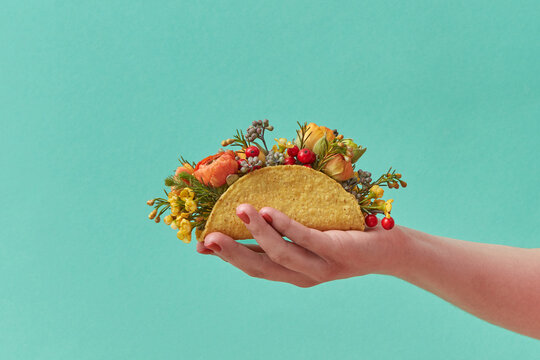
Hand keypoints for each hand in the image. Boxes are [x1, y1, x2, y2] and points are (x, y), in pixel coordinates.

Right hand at [196, 204, 404, 286]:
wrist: (389, 247)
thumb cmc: (344, 233)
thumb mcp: (307, 232)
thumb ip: (280, 228)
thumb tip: (250, 210)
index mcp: (291, 270)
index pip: (252, 266)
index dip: (225, 257)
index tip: (200, 245)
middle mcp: (302, 274)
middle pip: (259, 267)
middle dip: (232, 253)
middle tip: (208, 236)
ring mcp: (320, 266)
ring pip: (281, 255)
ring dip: (257, 233)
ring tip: (240, 210)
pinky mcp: (337, 252)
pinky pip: (307, 239)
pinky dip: (286, 226)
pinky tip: (269, 211)